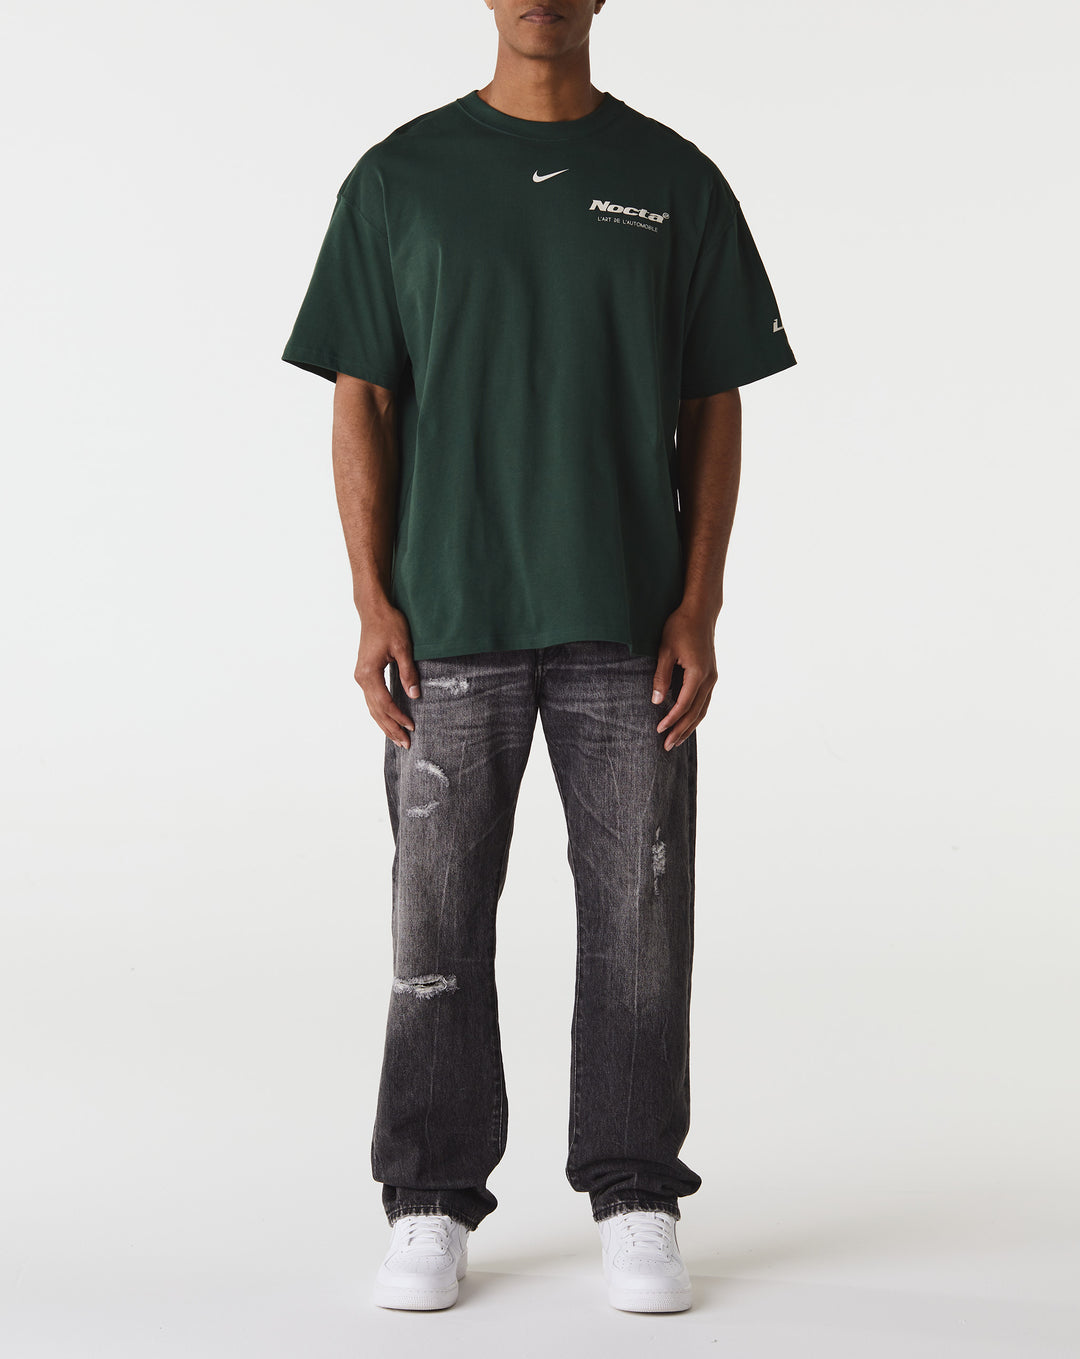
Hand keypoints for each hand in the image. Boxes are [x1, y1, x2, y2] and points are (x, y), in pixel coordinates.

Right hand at [355, 604, 420, 748]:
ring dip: (385, 724)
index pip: (385, 703)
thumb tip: (414, 695)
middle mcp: (361, 678)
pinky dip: (380, 713)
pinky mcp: (364, 674)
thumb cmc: (389, 624)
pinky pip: (372, 699)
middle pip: (376, 711)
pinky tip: (388, 720)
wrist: (373, 610)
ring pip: (372, 707)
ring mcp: (361, 676)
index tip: (412, 727)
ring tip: (397, 739)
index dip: (398, 717)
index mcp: (369, 673)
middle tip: (405, 744)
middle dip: (391, 728)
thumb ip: (408, 672)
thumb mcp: (403, 647)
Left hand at [651, 606, 718, 750]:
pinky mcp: (710, 674)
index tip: (659, 730)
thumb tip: (656, 701)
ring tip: (677, 740)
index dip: (671, 719)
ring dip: (690, 726)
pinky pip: (704, 700)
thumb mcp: (665, 650)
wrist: (700, 612)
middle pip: (695, 712)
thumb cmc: (680, 627)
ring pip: (702, 709)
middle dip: (681, 730)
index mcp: (698, 673)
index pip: (683, 704)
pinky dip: (695, 714)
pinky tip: (687, 722)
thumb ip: (661, 676)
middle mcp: (709, 678)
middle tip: (667, 746)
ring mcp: (712, 677)